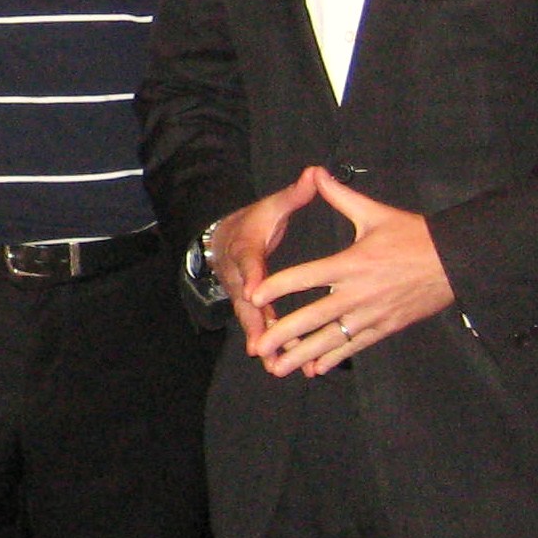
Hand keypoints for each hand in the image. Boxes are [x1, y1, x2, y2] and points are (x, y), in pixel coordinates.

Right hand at [208, 166, 318, 351]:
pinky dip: (271, 343)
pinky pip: (260, 325)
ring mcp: (242, 294)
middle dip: (255, 326)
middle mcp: (239, 276)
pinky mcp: (250, 306)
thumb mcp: (272, 205)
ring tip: (277, 364)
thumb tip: (314, 174)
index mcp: (245, 248)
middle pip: (246, 303)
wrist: (224, 237)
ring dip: (264, 342)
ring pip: (252, 320)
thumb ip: (294, 195)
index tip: (254, 294)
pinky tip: (285, 361)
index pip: (248, 264)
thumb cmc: (253, 222)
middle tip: (263, 346)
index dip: (252, 279)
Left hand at [249, 167, 455, 377]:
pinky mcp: (386, 326)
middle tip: (258, 346)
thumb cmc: (415, 235)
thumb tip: (315, 172)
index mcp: (352, 263)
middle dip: (284, 334)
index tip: (254, 296)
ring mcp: (372, 313)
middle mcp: (359, 292)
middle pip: (314, 317)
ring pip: (332, 339)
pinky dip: (334, 358)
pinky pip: (355, 345)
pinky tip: (314, 368)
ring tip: (278, 368)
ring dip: (303, 354)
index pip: (307, 276)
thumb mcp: (376, 213)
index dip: (278, 287)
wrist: (458, 261)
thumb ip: (340, 196)